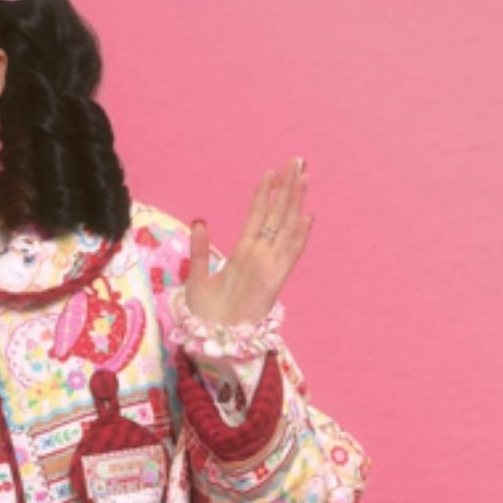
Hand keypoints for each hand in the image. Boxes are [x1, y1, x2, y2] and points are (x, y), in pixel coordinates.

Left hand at [184, 157, 311, 329]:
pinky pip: (289, 256)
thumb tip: (200, 221)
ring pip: (286, 228)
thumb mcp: (195, 278)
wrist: (211, 340)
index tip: (271, 171)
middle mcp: (259, 257)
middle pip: (277, 216)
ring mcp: (268, 267)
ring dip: (295, 203)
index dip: (264, 194)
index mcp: (242, 254)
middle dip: (287, 188)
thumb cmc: (205, 315)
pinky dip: (299, 237)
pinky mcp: (274, 282)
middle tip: (297, 161)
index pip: (257, 216)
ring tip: (304, 177)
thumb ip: (199, 251)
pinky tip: (307, 217)